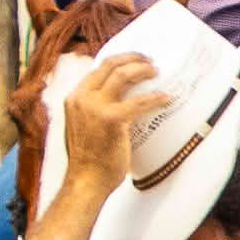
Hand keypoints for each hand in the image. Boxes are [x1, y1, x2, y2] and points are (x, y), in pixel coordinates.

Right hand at [57, 45, 174, 194]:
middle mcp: (82, 98)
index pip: (97, 68)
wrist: (86, 181)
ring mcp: (95, 107)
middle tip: (150, 62)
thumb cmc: (88, 159)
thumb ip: (93, 110)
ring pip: (123, 75)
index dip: (119, 59)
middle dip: (133, 58)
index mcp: (74, 98)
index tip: (134, 59)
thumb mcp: (82, 126)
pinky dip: (155, 98)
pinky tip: (165, 98)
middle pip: (110, 65)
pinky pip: (139, 102)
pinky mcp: (112, 119)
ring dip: (143, 70)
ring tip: (156, 72)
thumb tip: (116, 100)